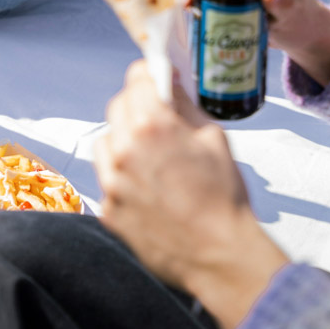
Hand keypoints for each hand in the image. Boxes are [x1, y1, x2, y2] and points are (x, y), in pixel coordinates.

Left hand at [94, 61, 288, 328]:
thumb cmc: (223, 195)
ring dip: (123, 139)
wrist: (219, 253)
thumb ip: (184, 105)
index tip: (155, 78)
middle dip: (136, 104)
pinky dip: (121, 174)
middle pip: (118, 106)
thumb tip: (170, 84)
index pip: (136, 79)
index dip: (149, 75)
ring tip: (150, 155)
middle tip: (156, 116)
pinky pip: (107, 177)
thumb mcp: (213, 137)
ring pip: (106, 141)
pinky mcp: (108, 209)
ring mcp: (112, 182)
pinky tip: (147, 186)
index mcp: (152, 125)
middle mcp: (124, 149)